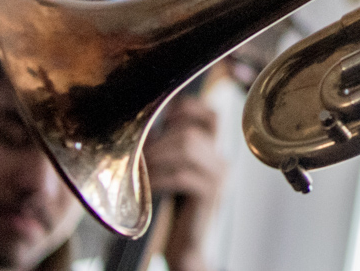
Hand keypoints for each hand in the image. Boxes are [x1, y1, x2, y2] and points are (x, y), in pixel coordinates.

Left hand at [143, 95, 224, 270]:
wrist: (188, 249)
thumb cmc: (175, 213)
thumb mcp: (176, 175)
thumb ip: (171, 152)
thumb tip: (147, 127)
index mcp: (216, 153)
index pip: (212, 116)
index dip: (188, 110)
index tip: (162, 119)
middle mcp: (222, 162)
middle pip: (192, 132)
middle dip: (160, 140)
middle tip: (137, 154)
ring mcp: (220, 178)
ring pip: (188, 148)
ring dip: (157, 156)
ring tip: (138, 168)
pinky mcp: (211, 195)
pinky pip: (182, 176)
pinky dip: (159, 177)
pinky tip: (145, 186)